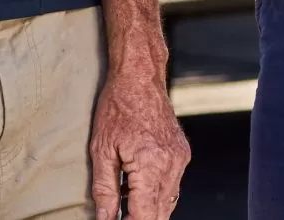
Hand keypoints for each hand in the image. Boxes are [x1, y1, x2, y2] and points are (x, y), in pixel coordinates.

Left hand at [89, 61, 188, 218]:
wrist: (139, 77)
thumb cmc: (118, 106)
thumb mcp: (101, 149)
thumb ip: (104, 190)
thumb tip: (105, 218)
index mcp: (150, 164)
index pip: (145, 215)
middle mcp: (171, 164)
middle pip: (161, 213)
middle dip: (141, 217)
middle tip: (120, 215)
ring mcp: (180, 159)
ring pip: (169, 201)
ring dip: (149, 207)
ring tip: (125, 199)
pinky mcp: (182, 154)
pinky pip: (172, 185)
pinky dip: (156, 191)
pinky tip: (137, 184)